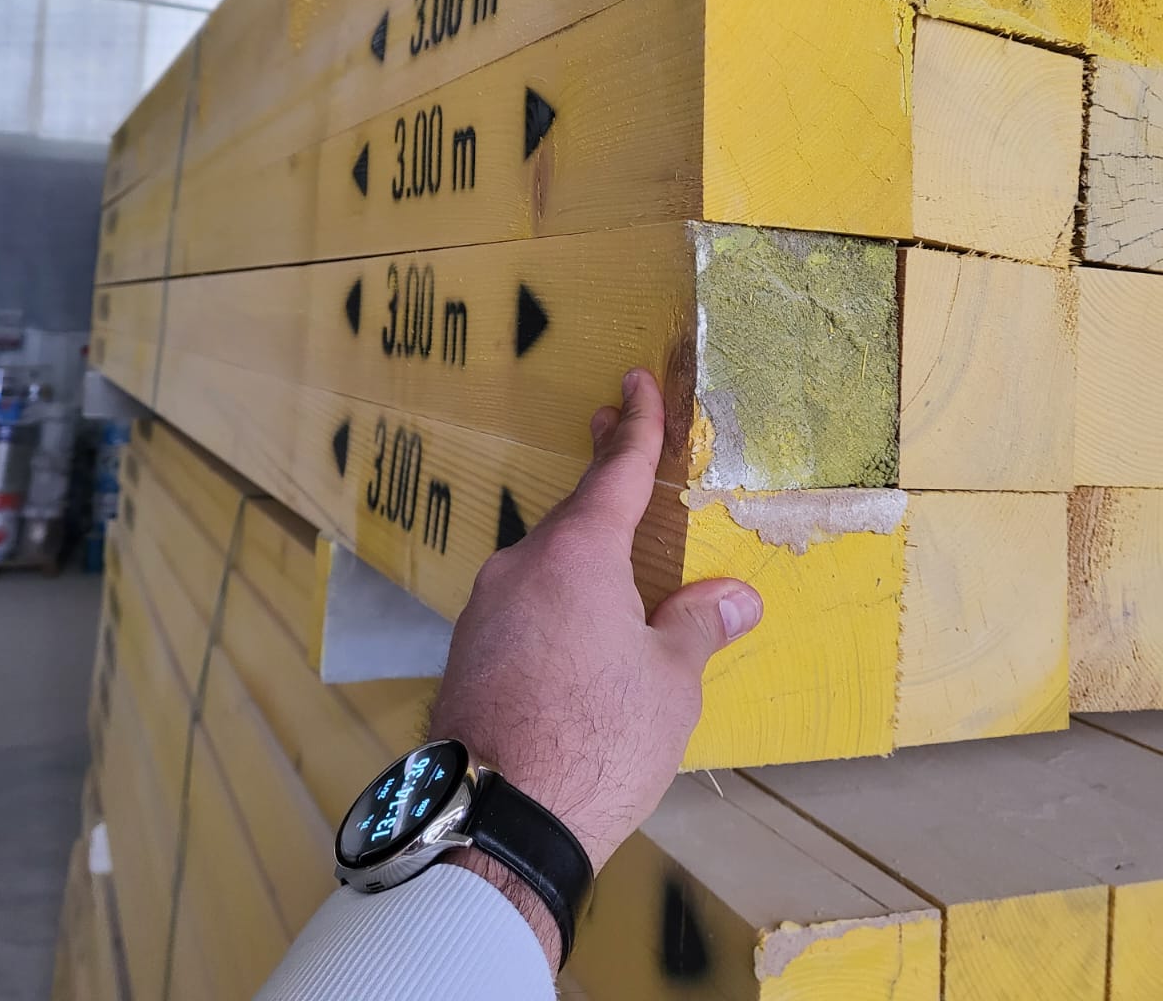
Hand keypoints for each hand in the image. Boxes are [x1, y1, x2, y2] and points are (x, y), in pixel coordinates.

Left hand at [428, 369, 762, 967]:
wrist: (495, 822)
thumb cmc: (598, 740)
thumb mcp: (669, 684)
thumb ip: (697, 625)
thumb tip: (735, 596)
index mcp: (577, 554)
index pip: (615, 473)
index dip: (636, 426)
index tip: (634, 382)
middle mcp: (522, 566)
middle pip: (574, 515)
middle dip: (602, 481)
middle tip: (616, 432)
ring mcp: (485, 608)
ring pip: (544, 565)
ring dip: (580, 556)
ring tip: (615, 568)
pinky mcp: (467, 651)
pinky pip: (522, 606)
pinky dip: (554, 602)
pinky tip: (573, 634)